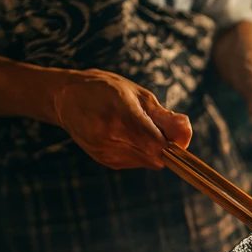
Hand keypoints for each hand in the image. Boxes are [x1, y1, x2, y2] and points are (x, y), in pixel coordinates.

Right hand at [49, 69, 190, 169]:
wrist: (65, 98)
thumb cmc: (107, 89)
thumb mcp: (138, 95)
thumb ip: (164, 117)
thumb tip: (186, 136)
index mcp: (119, 115)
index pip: (157, 144)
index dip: (173, 143)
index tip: (176, 134)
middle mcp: (109, 137)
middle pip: (156, 155)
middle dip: (166, 145)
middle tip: (158, 125)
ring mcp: (105, 152)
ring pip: (149, 161)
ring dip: (153, 148)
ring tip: (139, 126)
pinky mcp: (105, 161)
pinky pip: (137, 162)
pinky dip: (141, 151)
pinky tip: (128, 135)